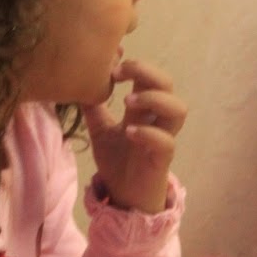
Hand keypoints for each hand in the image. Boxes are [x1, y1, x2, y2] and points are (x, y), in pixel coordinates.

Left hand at [84, 58, 186, 213]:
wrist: (123, 197)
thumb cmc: (117, 161)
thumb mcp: (99, 129)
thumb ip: (93, 107)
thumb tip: (79, 81)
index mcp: (143, 108)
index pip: (149, 76)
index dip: (136, 64)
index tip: (113, 59)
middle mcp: (156, 119)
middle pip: (167, 84)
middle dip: (146, 73)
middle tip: (119, 74)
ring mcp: (162, 137)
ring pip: (178, 110)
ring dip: (154, 99)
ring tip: (127, 101)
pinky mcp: (162, 159)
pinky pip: (166, 141)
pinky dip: (148, 133)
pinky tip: (128, 132)